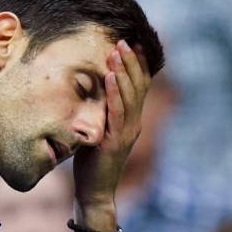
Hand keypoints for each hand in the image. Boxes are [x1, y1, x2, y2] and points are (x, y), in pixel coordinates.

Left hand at [73, 40, 151, 206]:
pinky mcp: (114, 141)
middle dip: (131, 62)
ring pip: (129, 96)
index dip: (139, 65)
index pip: (140, 87)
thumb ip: (102, 113)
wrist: (95, 191)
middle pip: (138, 86)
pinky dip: (113, 93)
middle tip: (124, 40)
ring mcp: (126, 132)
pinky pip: (116, 113)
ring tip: (117, 51)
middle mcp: (133, 123)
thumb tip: (91, 89)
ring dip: (123, 71)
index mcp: (131, 120)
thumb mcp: (98, 131)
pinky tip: (108, 77)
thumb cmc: (92, 162)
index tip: (134, 43)